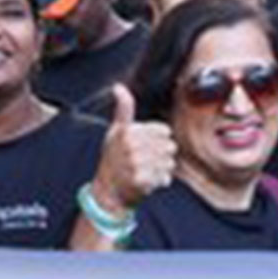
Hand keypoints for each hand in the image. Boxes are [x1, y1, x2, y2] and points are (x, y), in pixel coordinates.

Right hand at [90, 85, 176, 212]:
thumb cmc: (113, 158)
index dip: (157, 140)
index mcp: (128, 131)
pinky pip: (166, 177)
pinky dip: (161, 181)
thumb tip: (118, 87)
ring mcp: (136, 164)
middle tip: (144, 161)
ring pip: (170, 162)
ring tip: (145, 171)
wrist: (107, 191)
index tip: (143, 146)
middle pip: (170, 146)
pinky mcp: (141, 181)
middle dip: (161, 155)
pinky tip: (148, 182)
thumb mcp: (116, 131)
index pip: (165, 131)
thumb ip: (123, 109)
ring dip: (162, 168)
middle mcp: (131, 146)